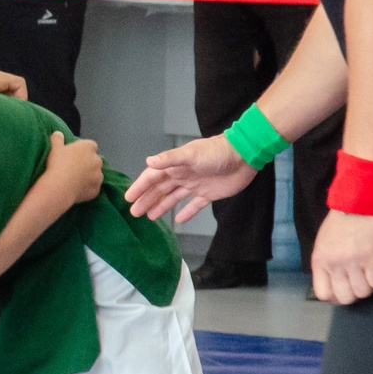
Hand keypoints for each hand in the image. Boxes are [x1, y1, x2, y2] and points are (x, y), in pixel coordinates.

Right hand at [44, 130, 102, 202]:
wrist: (60, 187)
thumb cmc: (57, 164)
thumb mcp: (54, 148)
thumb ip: (57, 139)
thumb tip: (58, 134)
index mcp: (88, 147)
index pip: (90, 145)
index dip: (83, 150)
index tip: (74, 154)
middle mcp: (97, 160)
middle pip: (94, 160)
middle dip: (87, 163)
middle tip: (73, 168)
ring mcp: (98, 176)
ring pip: (95, 175)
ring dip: (88, 176)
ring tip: (75, 180)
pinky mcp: (96, 189)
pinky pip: (93, 188)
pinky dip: (87, 188)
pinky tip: (77, 190)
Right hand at [126, 134, 253, 223]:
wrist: (244, 156)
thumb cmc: (217, 153)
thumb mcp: (191, 155)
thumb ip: (170, 159)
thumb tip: (148, 161)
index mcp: (176, 165)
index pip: (153, 177)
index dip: (140, 187)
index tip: (129, 198)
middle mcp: (183, 175)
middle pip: (160, 189)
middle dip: (147, 200)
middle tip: (134, 212)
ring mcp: (195, 185)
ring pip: (173, 198)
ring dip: (161, 206)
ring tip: (149, 217)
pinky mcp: (209, 194)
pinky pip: (194, 205)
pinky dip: (186, 212)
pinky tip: (178, 220)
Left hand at [310, 210, 372, 303]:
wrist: (359, 200)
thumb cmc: (342, 219)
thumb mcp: (324, 242)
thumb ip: (326, 262)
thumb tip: (332, 281)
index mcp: (320, 261)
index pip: (323, 293)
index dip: (335, 297)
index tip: (344, 292)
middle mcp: (335, 264)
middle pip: (345, 297)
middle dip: (354, 295)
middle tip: (361, 284)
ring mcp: (354, 262)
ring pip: (362, 292)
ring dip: (370, 288)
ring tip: (372, 276)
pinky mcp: (372, 258)